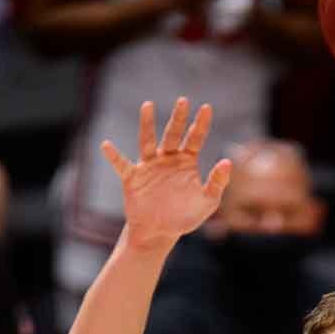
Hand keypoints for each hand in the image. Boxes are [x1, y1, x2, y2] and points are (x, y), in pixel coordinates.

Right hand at [101, 99, 230, 247]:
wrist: (160, 232)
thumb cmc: (185, 216)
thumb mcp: (207, 202)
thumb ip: (218, 182)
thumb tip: (228, 161)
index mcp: (186, 162)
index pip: (195, 138)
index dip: (201, 124)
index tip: (207, 108)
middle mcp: (167, 159)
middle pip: (173, 133)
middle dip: (178, 118)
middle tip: (183, 101)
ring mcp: (149, 166)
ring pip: (148, 141)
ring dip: (147, 124)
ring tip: (148, 106)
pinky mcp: (133, 178)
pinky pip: (122, 165)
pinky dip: (114, 156)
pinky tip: (107, 145)